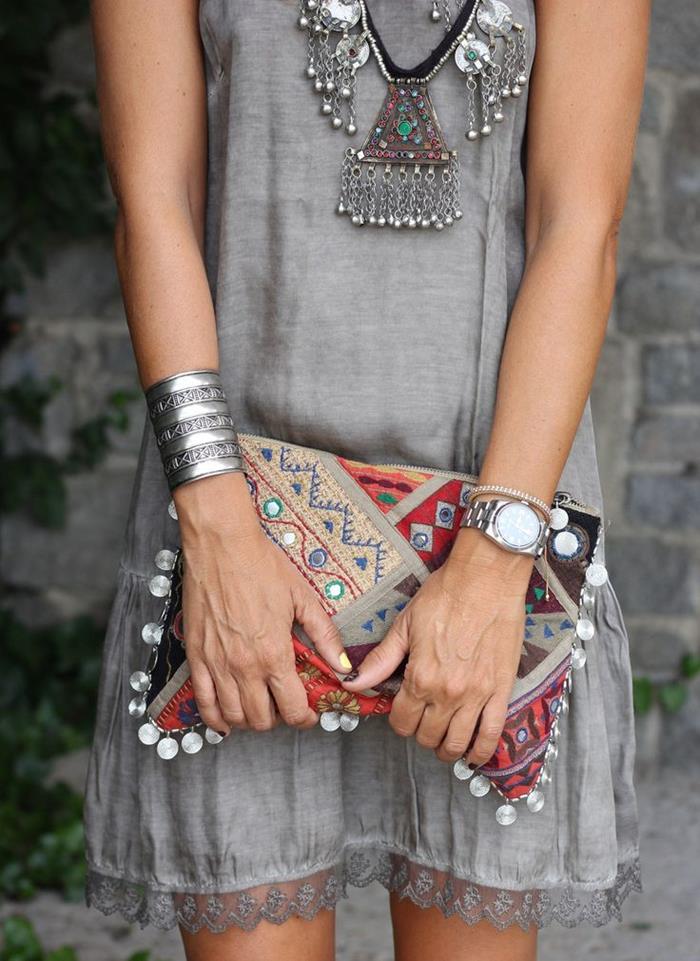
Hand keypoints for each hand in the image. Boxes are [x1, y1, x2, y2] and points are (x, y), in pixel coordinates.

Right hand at [173, 472, 351, 734]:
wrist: (221, 546)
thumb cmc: (262, 566)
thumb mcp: (302, 598)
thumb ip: (325, 637)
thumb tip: (345, 667)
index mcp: (274, 654)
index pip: (293, 709)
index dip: (305, 719)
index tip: (310, 714)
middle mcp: (245, 667)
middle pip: (262, 719)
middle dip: (279, 719)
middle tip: (285, 706)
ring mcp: (217, 664)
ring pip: (233, 716)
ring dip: (250, 721)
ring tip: (260, 708)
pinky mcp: (195, 656)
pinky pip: (203, 702)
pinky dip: (215, 718)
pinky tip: (225, 719)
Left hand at [341, 528, 532, 765]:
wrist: (487, 579)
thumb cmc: (445, 595)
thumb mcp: (405, 625)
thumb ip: (380, 660)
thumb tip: (352, 681)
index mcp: (420, 677)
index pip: (401, 721)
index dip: (398, 720)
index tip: (402, 711)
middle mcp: (448, 693)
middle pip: (428, 736)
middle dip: (420, 733)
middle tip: (422, 720)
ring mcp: (477, 695)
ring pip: (457, 743)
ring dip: (446, 748)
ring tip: (444, 741)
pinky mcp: (502, 691)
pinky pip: (493, 734)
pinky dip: (482, 751)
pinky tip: (474, 753)